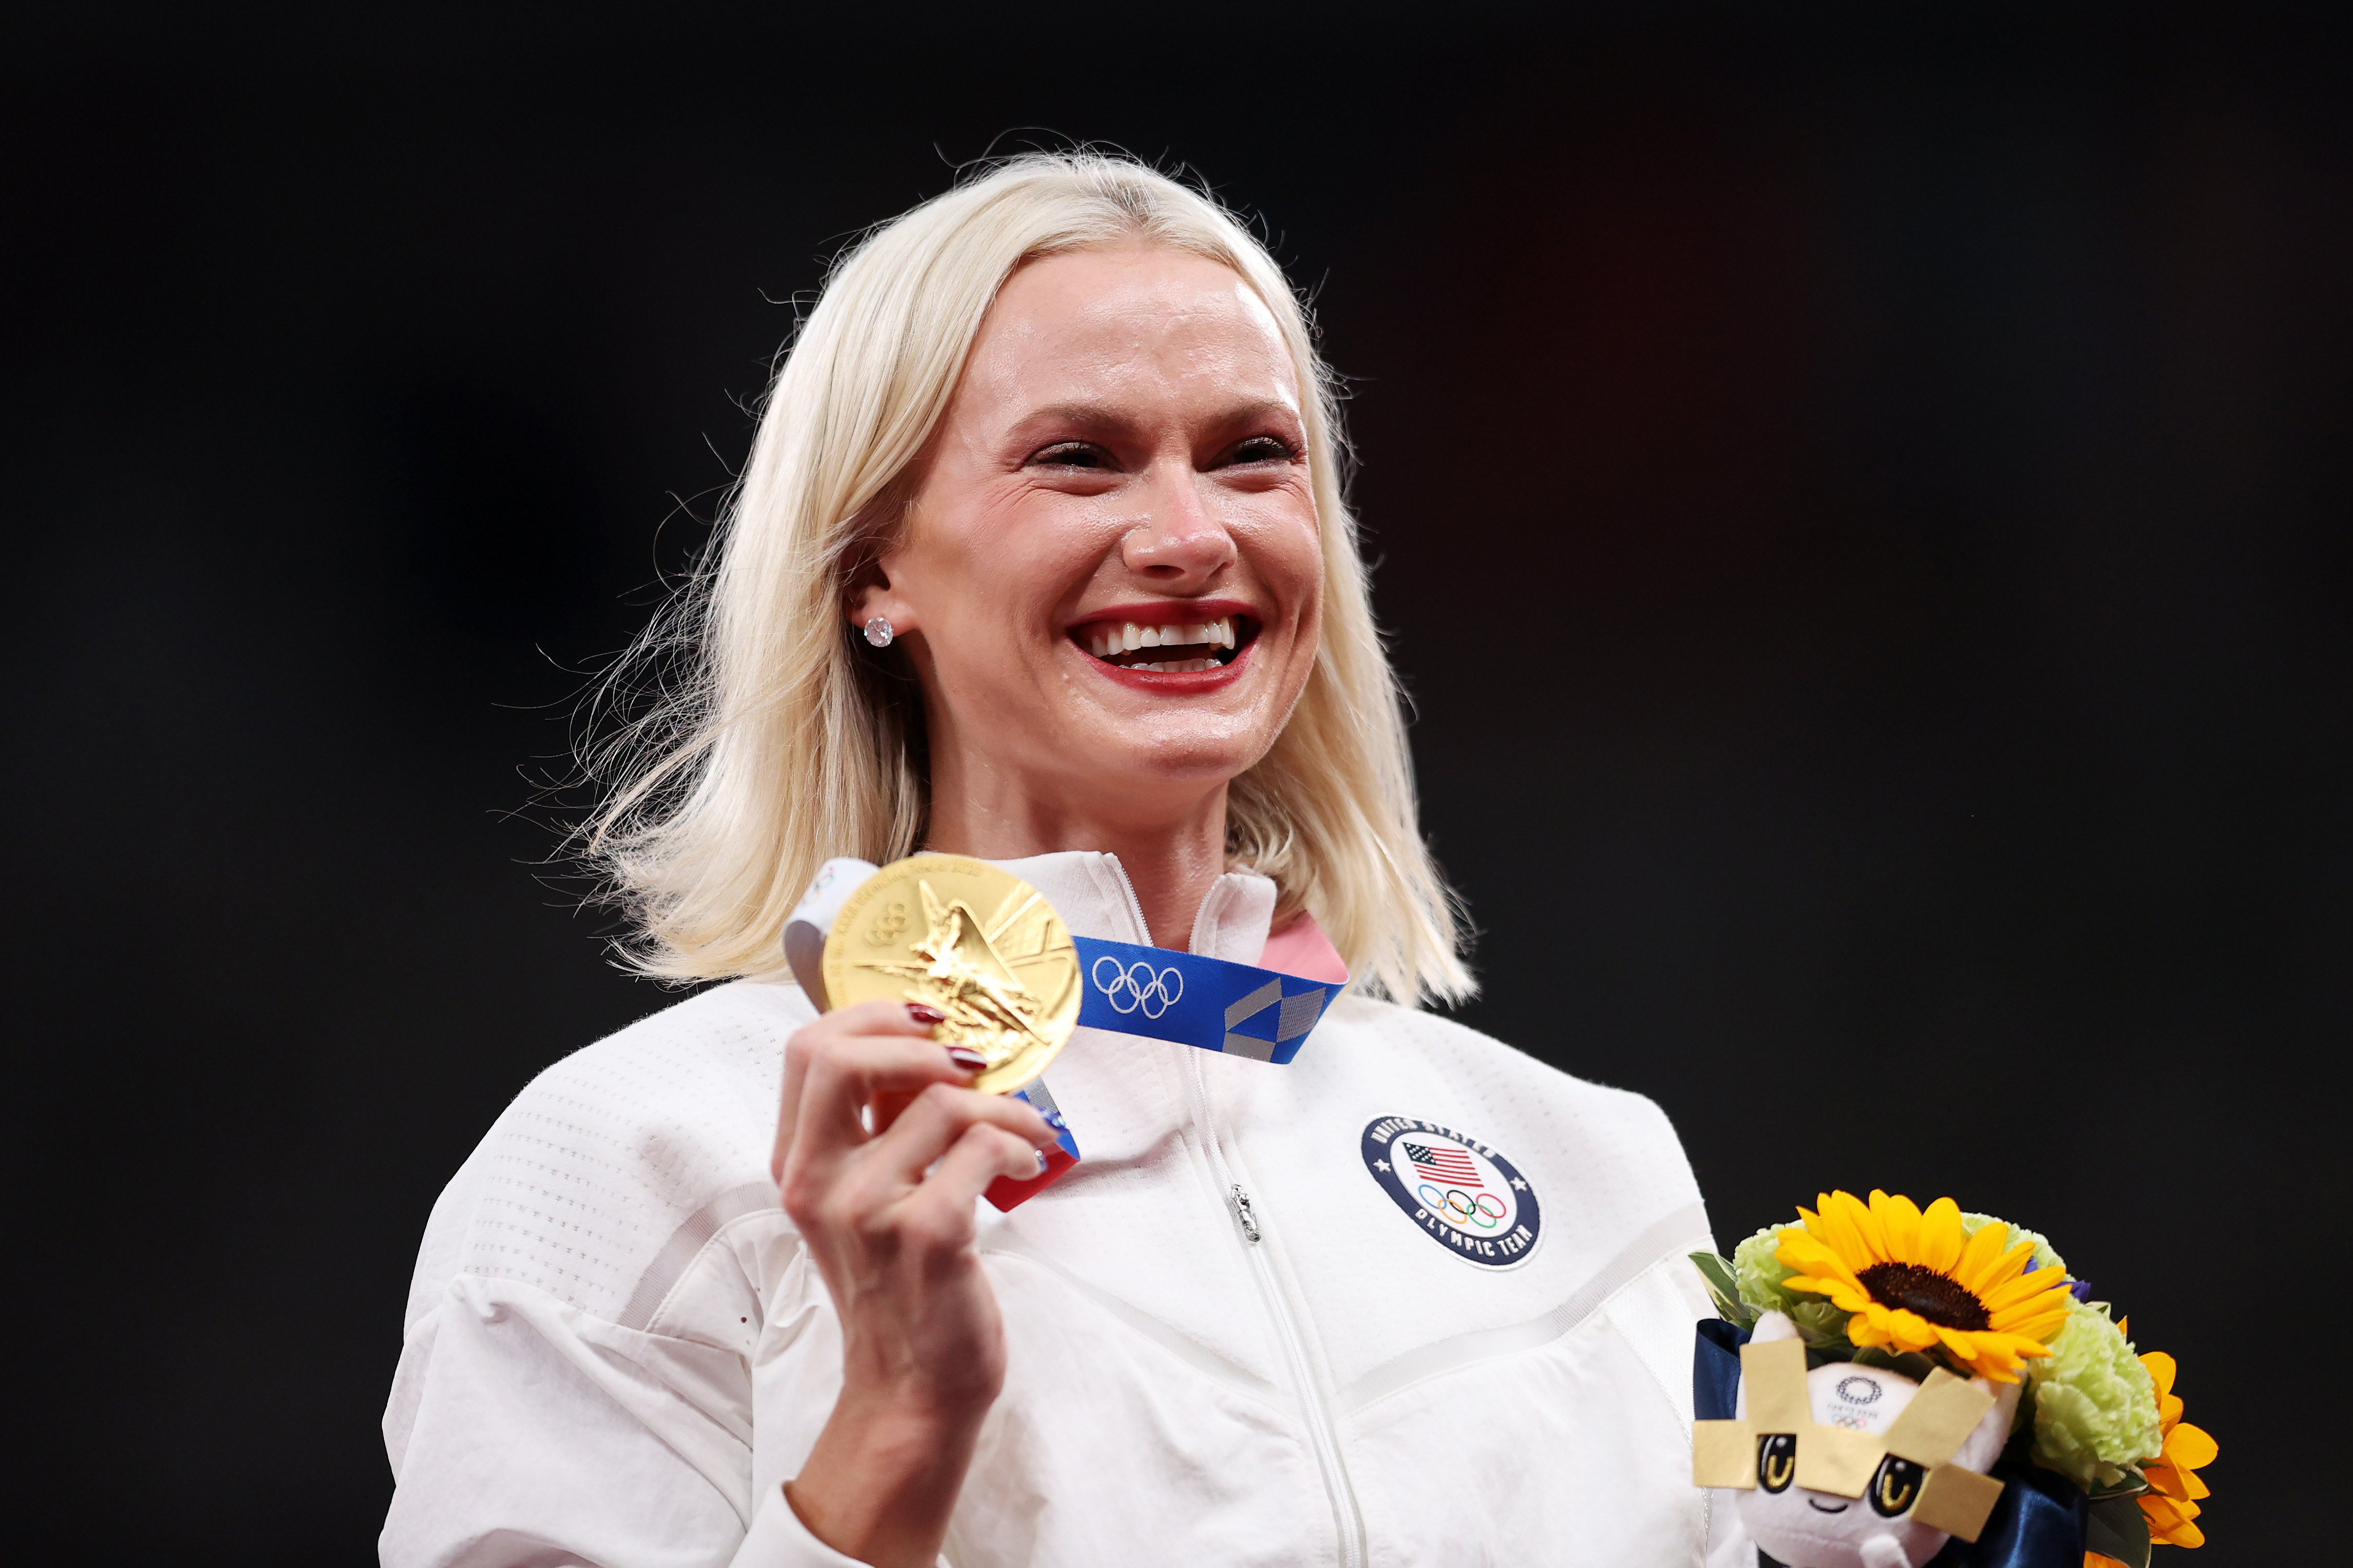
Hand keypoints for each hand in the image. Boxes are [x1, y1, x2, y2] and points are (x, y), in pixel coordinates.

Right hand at [771, 999, 1057, 1566]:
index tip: (929, 1024)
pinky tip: (1029, 1163)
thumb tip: (929, 1048)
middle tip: (973, 1063)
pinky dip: (1021, 1141)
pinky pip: (982, 1146)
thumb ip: (878, 1128)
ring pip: (940, 1100)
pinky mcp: (926, 1234)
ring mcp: (867, 1209)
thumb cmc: (900, 1287)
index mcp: (798, 1165)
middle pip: (838, 1054)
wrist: (912, 1389)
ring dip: (1005, 1104)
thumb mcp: (865, 1200)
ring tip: (1028, 1129)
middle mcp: (817, 1182)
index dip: (871, 1016)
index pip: (807, 1049)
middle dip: (918, 1041)